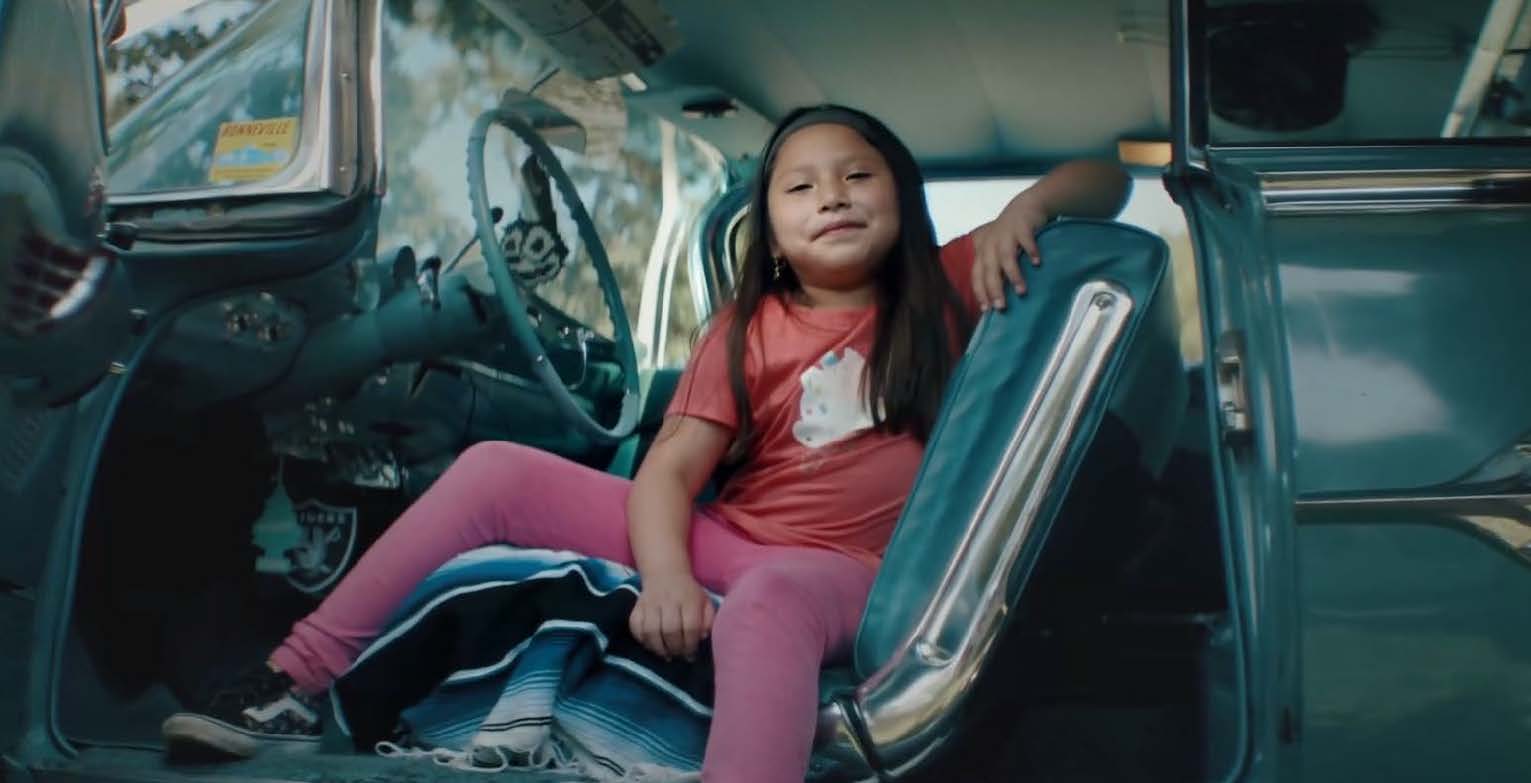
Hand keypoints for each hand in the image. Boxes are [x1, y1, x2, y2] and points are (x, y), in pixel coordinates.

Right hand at [629, 571, 714, 660]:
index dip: (691, 645)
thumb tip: (702, 637)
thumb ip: (708, 620)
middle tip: (679, 655)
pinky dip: (641, 639)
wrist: (665, 572)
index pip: (690, 626)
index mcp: (689, 599)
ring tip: (666, 654)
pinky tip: (650, 644)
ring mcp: (650, 603)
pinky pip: (635, 626)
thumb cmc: (688, 592)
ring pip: (650, 630)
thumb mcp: (705, 601)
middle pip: (670, 630)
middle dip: (675, 649)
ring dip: (658, 648)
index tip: (691, 655)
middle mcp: (668, 600)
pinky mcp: (637, 607)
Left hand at [969, 192, 1049, 310]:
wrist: (1025, 207)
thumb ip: (995, 270)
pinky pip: (1025, 240)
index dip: (981, 292)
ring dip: (1013, 275)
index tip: (987, 310)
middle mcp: (991, 245)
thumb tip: (997, 299)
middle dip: (994, 289)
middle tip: (1002, 307)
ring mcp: (1006, 235)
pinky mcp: (1021, 226)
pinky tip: (1037, 263)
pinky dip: (1031, 251)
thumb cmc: (1010, 235)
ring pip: (1006, 257)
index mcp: (983, 253)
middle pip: (990, 270)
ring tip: (1021, 291)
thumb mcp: (997, 251)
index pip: (977, 275)